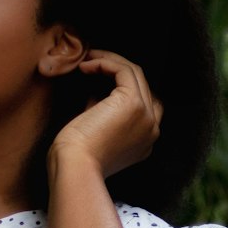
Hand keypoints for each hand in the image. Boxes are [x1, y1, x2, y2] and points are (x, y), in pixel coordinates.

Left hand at [49, 51, 161, 179]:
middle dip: (115, 69)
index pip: (145, 103)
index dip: (123, 86)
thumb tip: (97, 86)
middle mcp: (153, 129)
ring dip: (110, 61)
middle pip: (141, 85)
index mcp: (145, 142)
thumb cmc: (76, 157)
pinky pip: (124, 70)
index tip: (98, 78)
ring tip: (87, 59)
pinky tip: (85, 65)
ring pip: (135, 74)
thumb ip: (104, 111)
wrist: (74, 168)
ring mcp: (147, 116)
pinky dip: (105, 62)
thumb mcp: (97, 131)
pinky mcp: (134, 104)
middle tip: (90, 61)